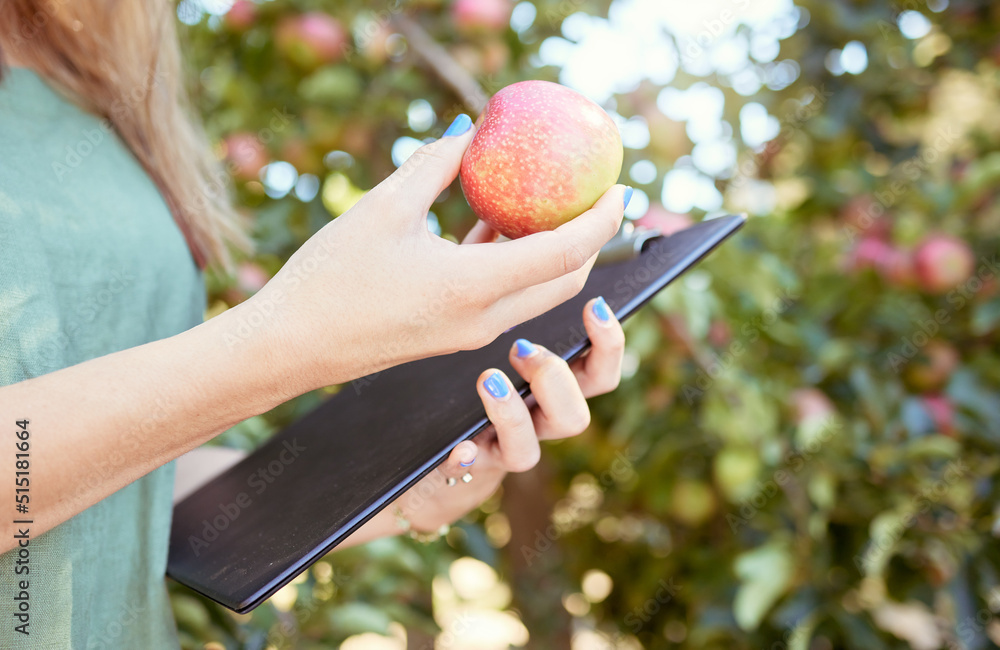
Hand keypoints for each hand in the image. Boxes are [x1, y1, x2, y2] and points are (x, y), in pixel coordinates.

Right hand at [237, 114, 628, 393]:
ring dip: (551, 250)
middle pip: (565, 280)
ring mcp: (469, 332)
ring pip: (536, 290)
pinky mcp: (452, 335)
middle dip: (592, 239)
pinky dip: (514, 262)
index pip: (566, 253)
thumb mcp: (384, 207)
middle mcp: (483, 318)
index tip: (620, 188)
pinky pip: (504, 296)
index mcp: (474, 287)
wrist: (289, 346)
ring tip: (542, 200)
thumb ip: (436, 166)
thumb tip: (470, 133)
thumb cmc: (330, 277)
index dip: (602, 220)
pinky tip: (491, 224)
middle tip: (594, 195)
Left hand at [395, 297, 624, 533]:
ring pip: (528, 452)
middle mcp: (537, 423)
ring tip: (488, 379)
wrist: (440, 439)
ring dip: (512, 414)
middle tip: (521, 347)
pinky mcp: (469, 464)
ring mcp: (504, 447)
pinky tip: (460, 445)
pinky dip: (467, 457)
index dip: (608, 345)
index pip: (600, 373)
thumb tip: (512, 241)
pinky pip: (471, 470)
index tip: (594, 306)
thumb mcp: (494, 332)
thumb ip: (508, 296)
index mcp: (555, 388)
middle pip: (575, 418)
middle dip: (553, 379)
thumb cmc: (473, 372)